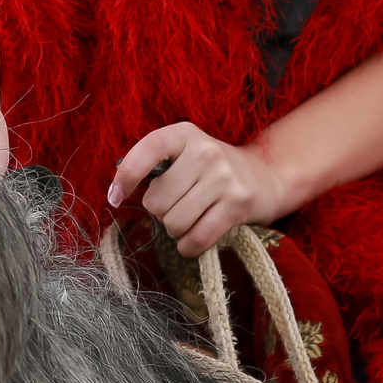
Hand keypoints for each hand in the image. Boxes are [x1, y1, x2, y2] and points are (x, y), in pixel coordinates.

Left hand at [106, 121, 290, 256]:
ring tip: (188, 219)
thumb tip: (117, 193)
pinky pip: (197, 238)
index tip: (115, 197)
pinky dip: (188, 247)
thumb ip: (156, 166)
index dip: (126, 176)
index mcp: (184, 134)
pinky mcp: (237, 205)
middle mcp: (205, 152)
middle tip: (175, 206)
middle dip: (159, 211)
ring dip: (175, 230)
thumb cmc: (212, 169)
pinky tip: (191, 242)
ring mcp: (223, 178)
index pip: (147, 149)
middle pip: (157, 199)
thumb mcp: (185, 153)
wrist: (267, 177)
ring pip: (174, 222)